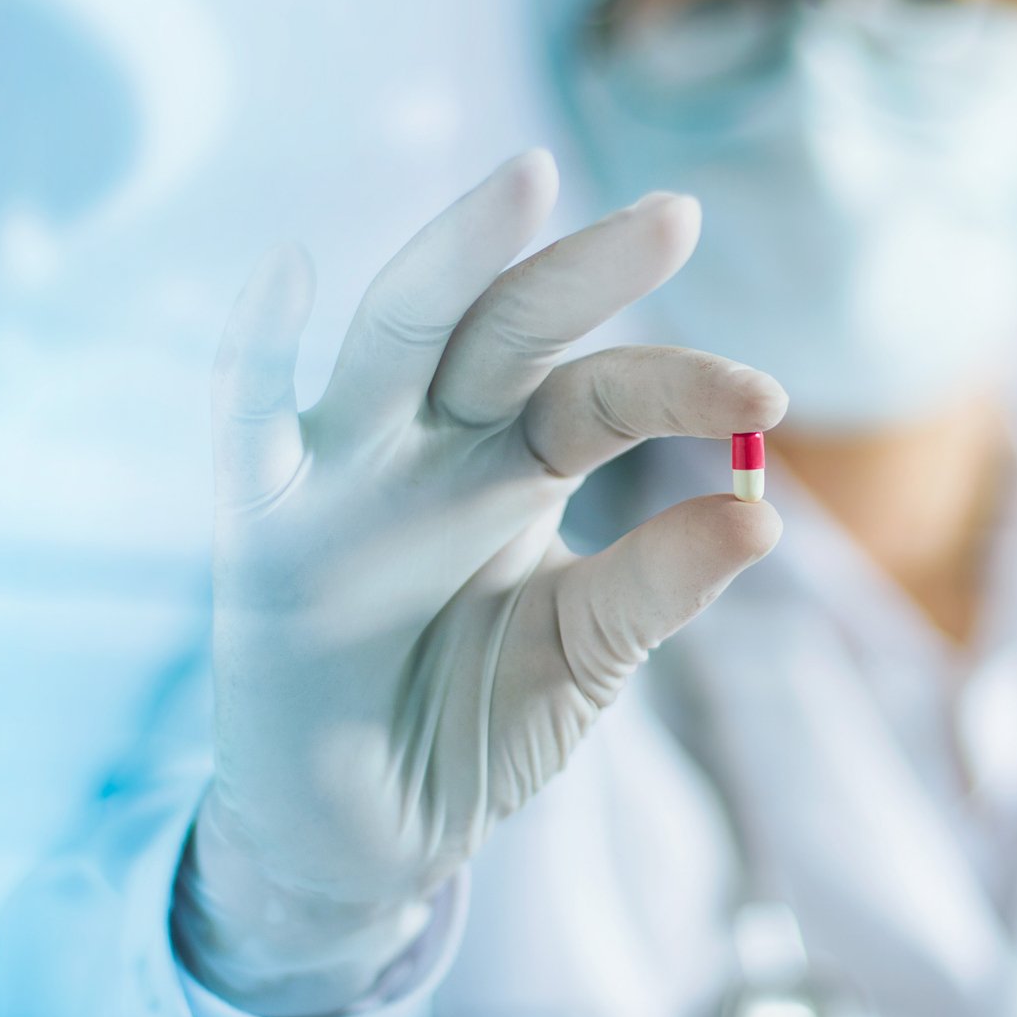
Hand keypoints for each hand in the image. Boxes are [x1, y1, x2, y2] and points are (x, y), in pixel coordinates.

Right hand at [173, 150, 784, 1016]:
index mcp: (518, 460)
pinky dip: (254, 350)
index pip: (603, 392)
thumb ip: (657, 586)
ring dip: (456, 256)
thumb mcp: (585, 654)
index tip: (768, 401)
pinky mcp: (263, 526)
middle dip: (585, 269)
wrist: (367, 837)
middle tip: (678, 216)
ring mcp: (346, 471)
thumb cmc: (473, 723)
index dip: (682, 385)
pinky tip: (285, 276)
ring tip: (527, 179)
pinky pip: (248, 426)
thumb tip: (762, 517)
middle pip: (509, 328)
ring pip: (397, 338)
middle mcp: (434, 442)